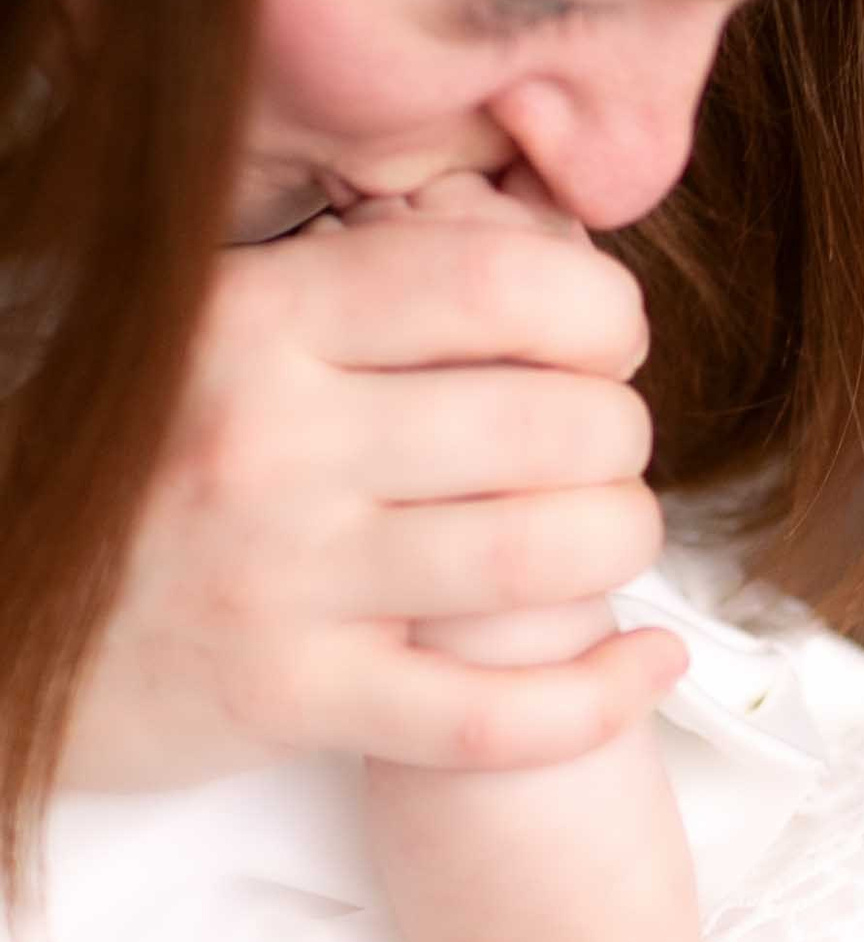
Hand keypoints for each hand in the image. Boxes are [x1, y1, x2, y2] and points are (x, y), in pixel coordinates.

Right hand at [61, 173, 681, 789]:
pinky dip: (603, 694)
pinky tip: (647, 661)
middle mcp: (274, 441)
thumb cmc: (138, 460)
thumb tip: (524, 224)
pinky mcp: (292, 701)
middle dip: (622, 433)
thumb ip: (354, 276)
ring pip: (546, 555)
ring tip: (614, 530)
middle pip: (553, 421)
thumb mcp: (211, 326)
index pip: (499, 282)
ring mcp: (284, 580)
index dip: (600, 310)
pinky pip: (496, 717)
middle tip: (605, 447)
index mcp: (261, 320)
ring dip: (624, 539)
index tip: (603, 341)